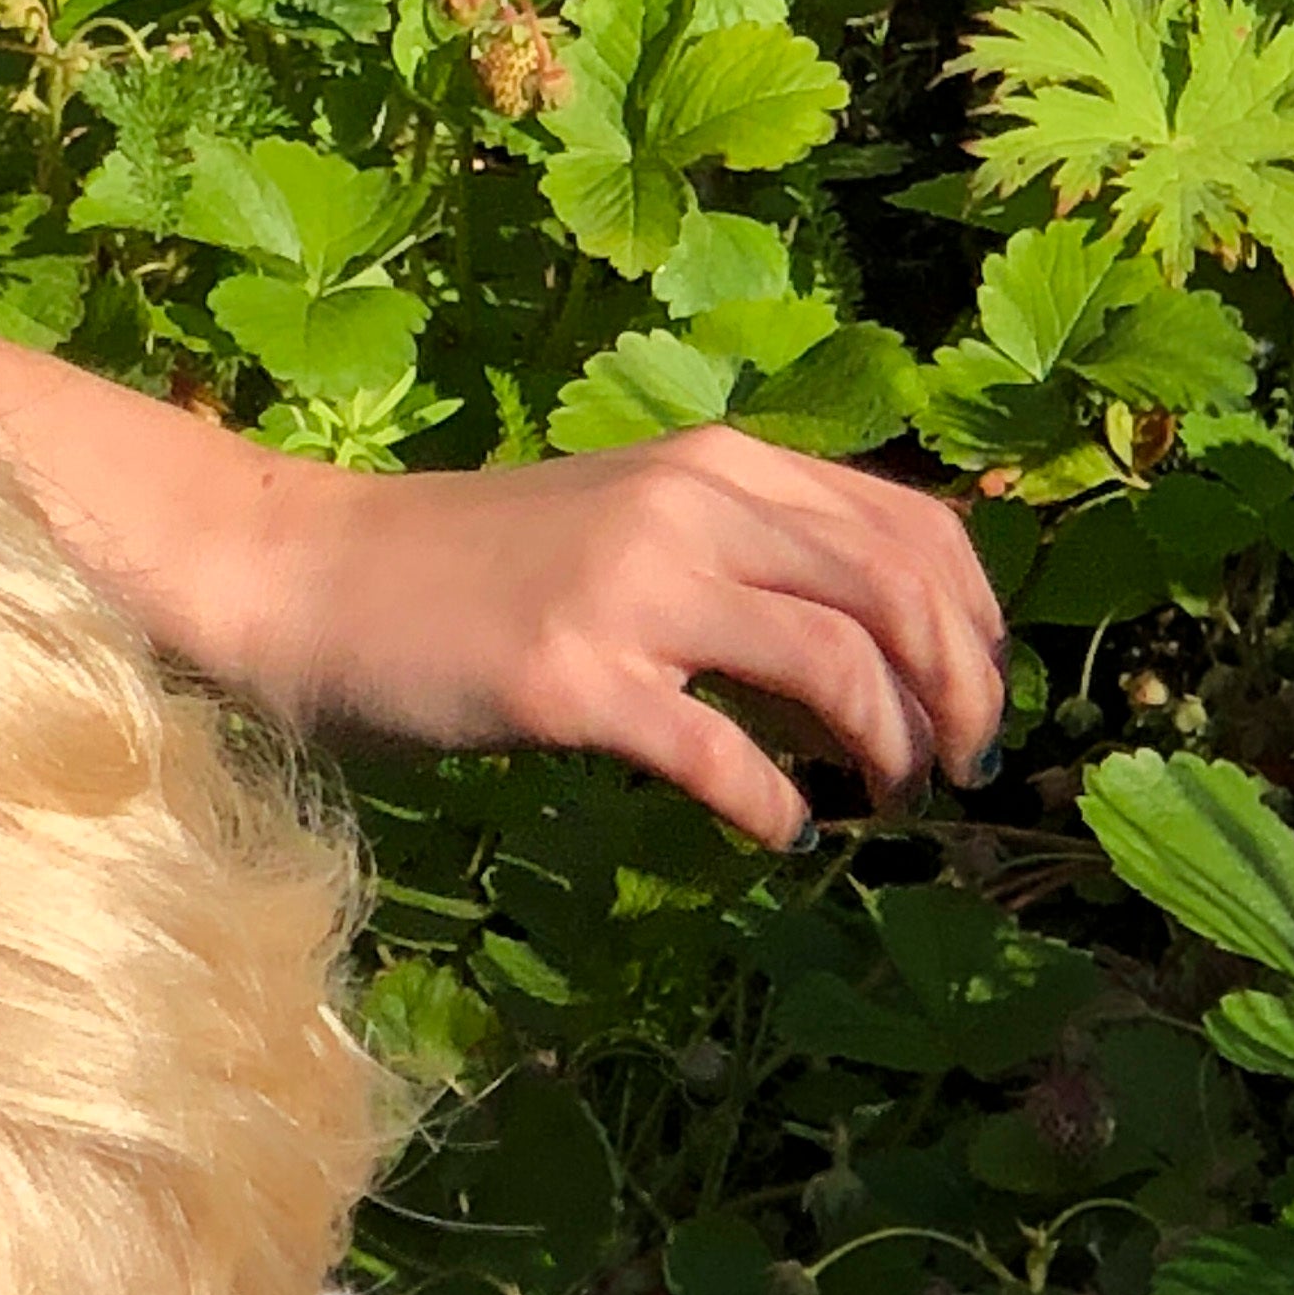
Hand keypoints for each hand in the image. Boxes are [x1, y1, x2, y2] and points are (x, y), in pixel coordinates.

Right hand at [205, 429, 1003, 841]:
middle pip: (896, 592)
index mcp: (718, 461)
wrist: (312, 578)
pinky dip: (777, 807)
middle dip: (959, 692)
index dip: (979, 622)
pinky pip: (723, 754)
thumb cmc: (473, 565)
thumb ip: (745, 548)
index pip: (909, 527)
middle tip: (959, 769)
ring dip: (889, 747)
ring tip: (887, 799)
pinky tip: (785, 833)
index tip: (981, 700)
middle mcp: (691, 504)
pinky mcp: (574, 677)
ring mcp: (631, 588)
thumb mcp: (630, 520)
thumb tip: (887, 637)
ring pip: (835, 663)